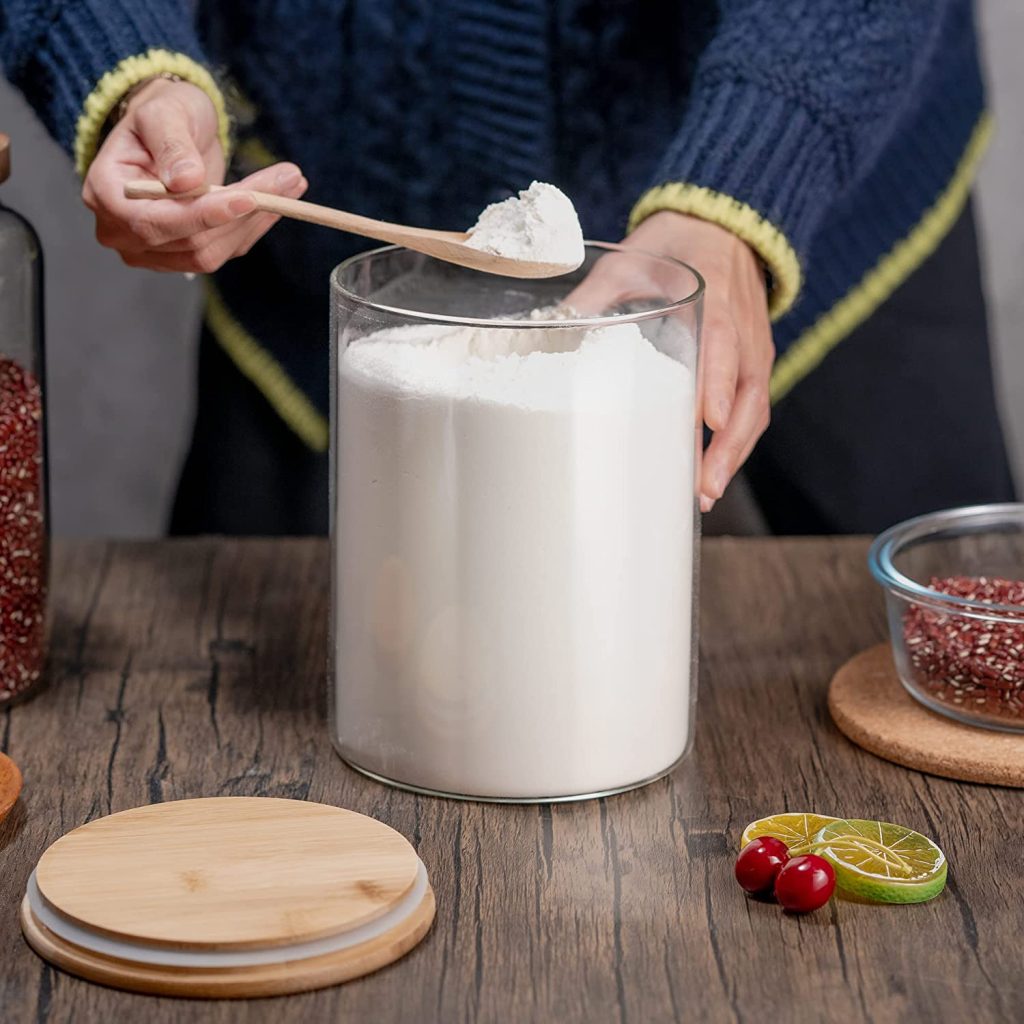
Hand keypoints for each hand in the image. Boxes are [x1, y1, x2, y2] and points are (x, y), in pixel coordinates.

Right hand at [82, 78, 306, 272]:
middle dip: (242, 213)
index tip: (247, 197)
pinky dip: (253, 227)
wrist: (169, 130)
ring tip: (290, 184)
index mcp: (105, 194)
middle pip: (190, 241)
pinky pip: (223, 250)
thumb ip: (172, 145)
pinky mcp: (182, 256)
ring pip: (211, 252)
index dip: (203, 215)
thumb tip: (186, 181)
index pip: (155, 221)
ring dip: (255, 221)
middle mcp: (122, 232)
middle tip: (289, 179)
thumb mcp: (164, 113)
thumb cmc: (161, 114)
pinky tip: (278, 201)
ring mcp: (152, 251)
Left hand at [571, 211, 773, 510]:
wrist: (723, 231)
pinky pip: (753, 414)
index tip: (710, 421)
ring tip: (703, 495)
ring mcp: (754, 354)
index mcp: (716, 303)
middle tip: (701, 487)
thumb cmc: (676, 247)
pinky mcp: (753, 368)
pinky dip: (735, 447)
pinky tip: (710, 476)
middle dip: (727, 446)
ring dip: (732, 457)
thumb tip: (554, 328)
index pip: (722, 347)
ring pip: (754, 414)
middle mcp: (743, 335)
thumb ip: (598, 292)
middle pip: (746, 398)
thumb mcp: (632, 259)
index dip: (718, 385)